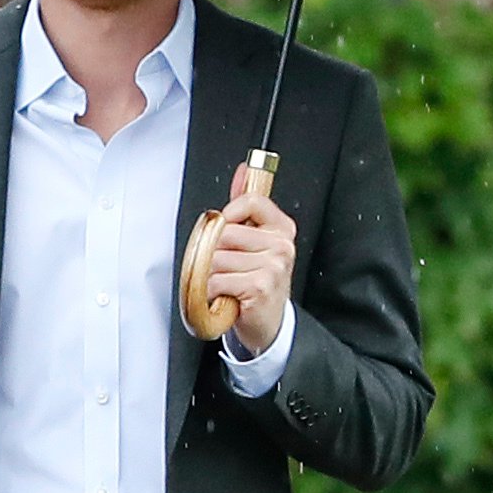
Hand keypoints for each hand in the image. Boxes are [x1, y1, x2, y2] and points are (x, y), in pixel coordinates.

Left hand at [209, 161, 298, 351]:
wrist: (268, 323)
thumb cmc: (255, 280)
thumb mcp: (254, 241)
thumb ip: (246, 206)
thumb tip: (243, 169)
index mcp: (281, 228)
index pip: (250, 201)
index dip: (228, 214)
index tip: (225, 227)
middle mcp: (282, 245)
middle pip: (224, 233)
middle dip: (212, 253)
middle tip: (224, 269)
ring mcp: (273, 266)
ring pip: (216, 259)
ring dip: (210, 276)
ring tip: (226, 285)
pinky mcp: (260, 287)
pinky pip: (216, 280)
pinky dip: (212, 293)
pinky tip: (226, 298)